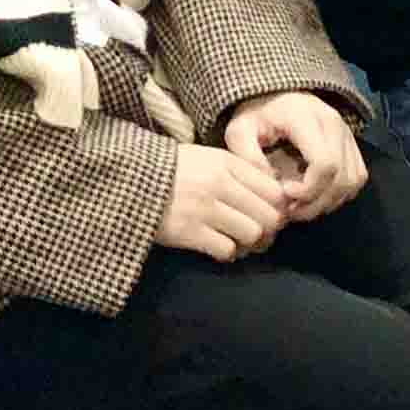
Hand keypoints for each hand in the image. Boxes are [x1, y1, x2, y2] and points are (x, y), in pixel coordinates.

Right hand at [156, 142, 289, 261]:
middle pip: (269, 215)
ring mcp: (205, 208)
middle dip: (269, 229)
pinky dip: (227, 252)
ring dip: (250, 243)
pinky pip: (227, 250)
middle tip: (260, 234)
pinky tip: (219, 246)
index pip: (273, 189)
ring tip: (240, 241)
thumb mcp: (208, 157)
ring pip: (252, 233)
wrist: (131, 179)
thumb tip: (275, 191)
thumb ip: (239, 170)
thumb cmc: (173, 169)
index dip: (279, 207)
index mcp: (226, 162)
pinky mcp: (189, 232)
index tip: (271, 214)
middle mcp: (220, 183)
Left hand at [222, 90, 367, 220]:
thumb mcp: (239, 131)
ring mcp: (346, 133)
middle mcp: (333, 122)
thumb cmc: (256, 115)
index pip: (325, 163)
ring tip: (300, 204)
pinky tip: (315, 195)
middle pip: (341, 177)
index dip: (308, 189)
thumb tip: (271, 187)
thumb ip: (248, 157)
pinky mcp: (351, 144)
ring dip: (327, 201)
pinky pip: (356, 177)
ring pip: (351, 180)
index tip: (284, 193)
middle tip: (290, 208)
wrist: (274, 97)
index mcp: (306, 117)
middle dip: (315, 202)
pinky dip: (338, 194)